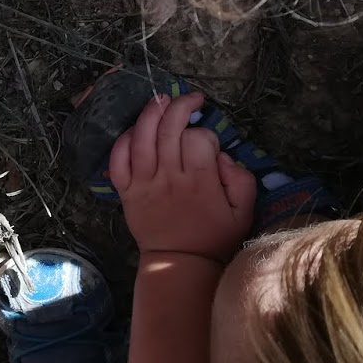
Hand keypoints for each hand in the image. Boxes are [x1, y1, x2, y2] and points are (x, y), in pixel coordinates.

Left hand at [109, 92, 254, 261]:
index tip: (208, 143)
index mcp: (199, 181)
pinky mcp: (126, 191)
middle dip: (180, 106)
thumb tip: (221, 155)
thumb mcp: (244, 211)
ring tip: (161, 99)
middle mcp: (169, 178)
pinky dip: (123, 141)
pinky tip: (136, 131)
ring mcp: (144, 183)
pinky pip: (118, 159)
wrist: (180, 263)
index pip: (198, 138)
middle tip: (189, 98)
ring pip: (142, 137)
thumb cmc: (214, 236)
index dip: (205, 133)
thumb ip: (241, 179)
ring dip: (151, 113)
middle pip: (169, 129)